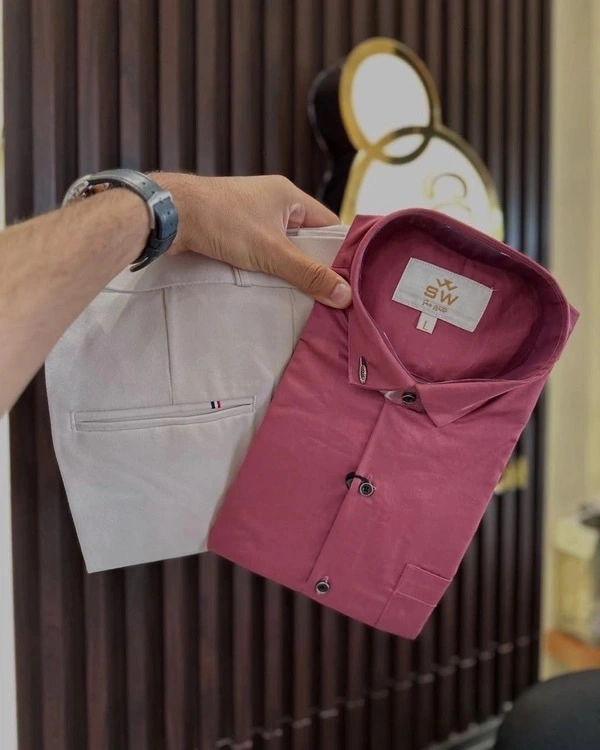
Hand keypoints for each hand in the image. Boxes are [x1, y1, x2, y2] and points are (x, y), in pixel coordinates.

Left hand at [151, 173, 351, 308]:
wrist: (170, 215)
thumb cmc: (222, 222)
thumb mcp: (271, 252)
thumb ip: (308, 274)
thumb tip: (344, 293)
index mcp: (289, 195)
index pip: (329, 225)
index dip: (341, 250)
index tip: (349, 278)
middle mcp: (273, 200)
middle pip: (306, 238)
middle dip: (313, 263)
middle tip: (326, 293)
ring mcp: (251, 213)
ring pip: (282, 246)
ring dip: (287, 267)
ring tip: (299, 293)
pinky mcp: (233, 227)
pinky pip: (261, 249)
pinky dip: (266, 266)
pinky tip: (269, 284)